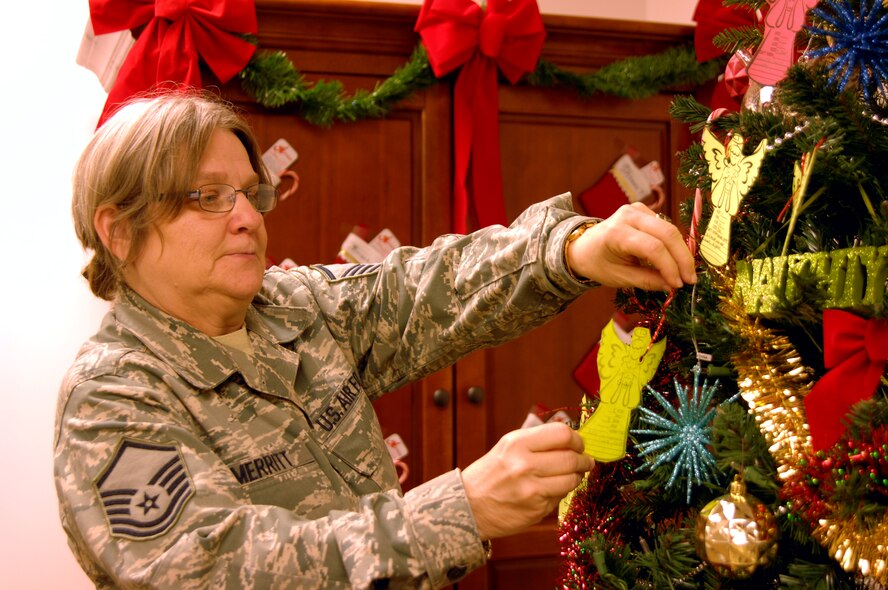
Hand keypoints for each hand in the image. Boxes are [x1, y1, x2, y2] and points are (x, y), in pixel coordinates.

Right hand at [461, 422, 593, 539]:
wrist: (469, 505)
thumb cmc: (490, 474)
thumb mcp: (508, 446)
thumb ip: (537, 439)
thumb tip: (569, 435)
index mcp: (517, 443)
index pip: (562, 434)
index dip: (576, 439)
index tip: (578, 444)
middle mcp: (525, 465)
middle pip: (571, 458)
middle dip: (584, 459)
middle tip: (585, 461)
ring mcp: (532, 489)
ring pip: (572, 479)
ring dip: (577, 477)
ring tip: (573, 475)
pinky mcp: (537, 509)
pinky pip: (561, 497)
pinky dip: (562, 492)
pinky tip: (553, 488)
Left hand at [566, 203, 696, 290]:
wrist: (582, 246)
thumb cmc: (598, 263)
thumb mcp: (619, 278)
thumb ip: (647, 281)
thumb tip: (673, 285)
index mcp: (617, 233)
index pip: (653, 248)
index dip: (670, 267)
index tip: (679, 284)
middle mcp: (628, 215)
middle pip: (667, 234)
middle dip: (682, 259)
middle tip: (690, 280)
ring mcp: (636, 209)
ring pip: (670, 229)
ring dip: (681, 252)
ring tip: (685, 273)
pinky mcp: (643, 210)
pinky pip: (665, 227)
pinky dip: (673, 245)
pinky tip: (675, 261)